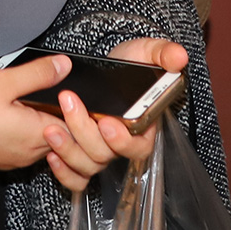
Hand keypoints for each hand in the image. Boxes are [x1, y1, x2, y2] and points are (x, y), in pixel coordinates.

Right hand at [0, 56, 74, 176]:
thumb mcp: (2, 83)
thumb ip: (37, 74)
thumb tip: (65, 66)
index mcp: (37, 135)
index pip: (78, 129)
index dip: (80, 109)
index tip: (74, 90)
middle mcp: (30, 153)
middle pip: (63, 137)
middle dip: (65, 115)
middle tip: (57, 90)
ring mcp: (14, 159)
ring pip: (44, 141)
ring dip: (44, 121)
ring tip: (32, 97)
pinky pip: (25, 145)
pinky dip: (27, 129)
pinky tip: (13, 111)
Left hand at [40, 39, 188, 192]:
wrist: (105, 68)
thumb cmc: (128, 63)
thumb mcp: (145, 52)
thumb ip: (163, 53)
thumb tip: (180, 57)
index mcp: (142, 126)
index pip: (138, 146)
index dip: (122, 140)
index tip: (107, 123)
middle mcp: (121, 143)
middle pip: (106, 154)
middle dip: (85, 132)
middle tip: (70, 103)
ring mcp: (100, 150)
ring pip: (88, 165)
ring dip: (68, 149)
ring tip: (52, 127)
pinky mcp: (80, 153)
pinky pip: (75, 177)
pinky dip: (62, 172)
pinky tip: (51, 153)